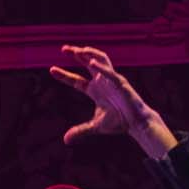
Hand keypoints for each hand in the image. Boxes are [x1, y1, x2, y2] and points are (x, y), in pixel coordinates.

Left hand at [51, 44, 173, 153]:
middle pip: (87, 63)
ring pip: (101, 60)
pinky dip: (102, 67)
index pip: (76, 80)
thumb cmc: (119, 122)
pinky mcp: (121, 83)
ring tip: (79, 50)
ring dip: (90, 54)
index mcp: (95, 90)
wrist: (137, 124)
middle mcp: (102, 82)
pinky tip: (91, 63)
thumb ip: (81, 131)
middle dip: (76, 54)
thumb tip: (65, 140)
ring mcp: (112, 81)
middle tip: (64, 48)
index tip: (51, 70)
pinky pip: (111, 73)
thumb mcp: (95, 126)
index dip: (64, 75)